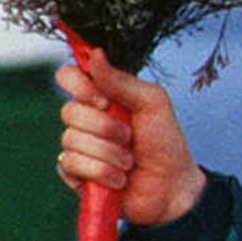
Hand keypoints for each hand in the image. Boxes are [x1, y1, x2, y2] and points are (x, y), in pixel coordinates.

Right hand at [56, 50, 205, 227]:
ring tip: (130, 162)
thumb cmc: (165, 142)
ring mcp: (78, 146)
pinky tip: (119, 179)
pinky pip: (70, 164)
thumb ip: (123, 81)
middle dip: (105, 128)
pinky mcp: (74, 173)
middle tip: (130, 137)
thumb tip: (95, 53)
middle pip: (69, 111)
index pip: (69, 76)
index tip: (103, 101)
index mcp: (102, 96)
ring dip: (109, 154)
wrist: (172, 187)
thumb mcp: (153, 104)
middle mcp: (86, 119)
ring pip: (71, 140)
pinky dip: (101, 172)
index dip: (78, 86)